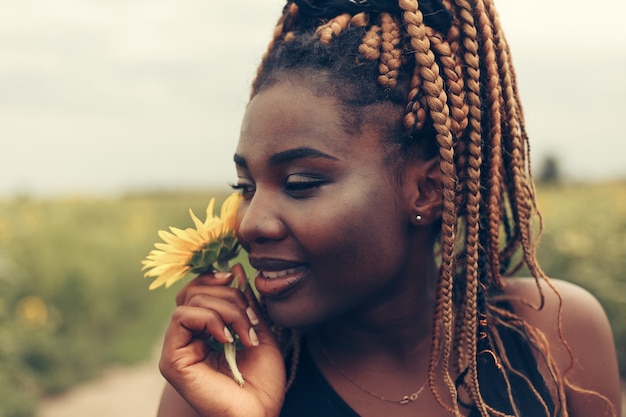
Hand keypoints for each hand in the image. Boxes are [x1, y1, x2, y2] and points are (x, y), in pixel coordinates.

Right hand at [159, 264, 285, 416]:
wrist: (261, 413)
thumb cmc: (262, 381)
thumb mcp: (258, 330)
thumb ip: (246, 302)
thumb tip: (235, 267)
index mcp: (205, 329)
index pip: (198, 288)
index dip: (215, 278)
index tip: (237, 279)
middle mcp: (187, 337)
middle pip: (196, 290)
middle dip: (231, 298)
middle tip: (253, 322)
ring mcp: (177, 348)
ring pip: (191, 300)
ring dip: (226, 310)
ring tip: (245, 335)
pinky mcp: (172, 359)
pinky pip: (182, 318)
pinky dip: (209, 319)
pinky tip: (227, 339)